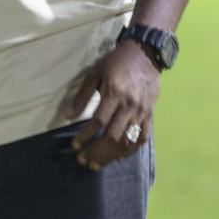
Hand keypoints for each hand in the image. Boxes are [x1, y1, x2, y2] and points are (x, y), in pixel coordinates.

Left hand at [66, 40, 159, 169]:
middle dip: (97, 151)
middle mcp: (129, 105)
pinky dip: (132, 149)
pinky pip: (143, 137)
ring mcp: (142, 111)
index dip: (86, 136)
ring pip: (127, 140)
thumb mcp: (95, 72)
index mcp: (114, 93)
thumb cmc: (116, 62)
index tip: (75, 146)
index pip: (98, 121)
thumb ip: (82, 96)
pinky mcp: (150, 114)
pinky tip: (120, 156)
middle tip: (84, 162)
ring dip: (111, 155)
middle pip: (113, 135)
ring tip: (97, 164)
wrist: (145, 54)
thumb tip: (68, 116)